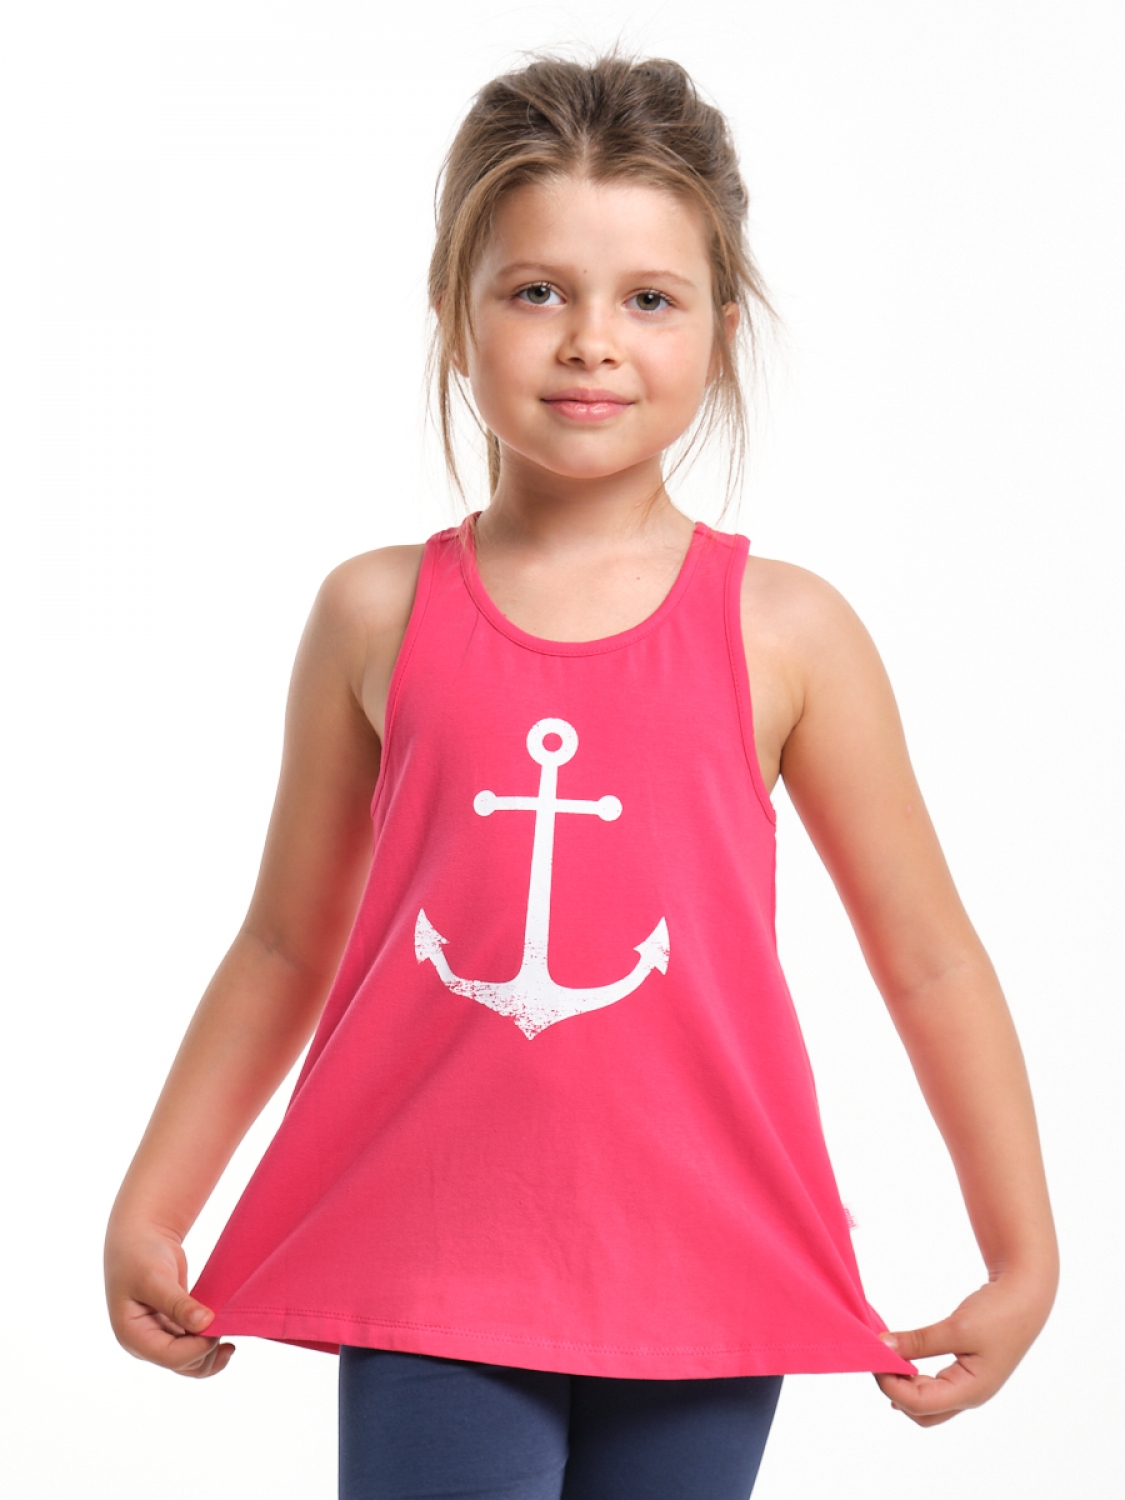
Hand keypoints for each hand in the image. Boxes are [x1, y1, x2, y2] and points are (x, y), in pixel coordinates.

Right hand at [105, 1221, 234, 1377]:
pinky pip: (192, 1346)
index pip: (170, 1357)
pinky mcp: (172, 1328)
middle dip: (206, 1350)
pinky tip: (224, 1330)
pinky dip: (209, 1343)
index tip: (216, 1324)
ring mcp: (159, 1337)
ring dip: (211, 1352)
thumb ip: (178, 1304)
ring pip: (190, 1361)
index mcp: (132, 1336)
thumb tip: (205, 1324)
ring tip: (230, 1331)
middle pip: (182, 1364)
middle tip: (226, 1323)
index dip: (198, 1346)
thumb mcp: (155, 1278)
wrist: (139, 1238)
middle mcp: (145, 1343)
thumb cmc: (139, 1255)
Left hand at [874, 1271, 1054, 1425]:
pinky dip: (914, 1378)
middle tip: (878, 1360)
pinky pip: (935, 1388)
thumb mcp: (956, 1327)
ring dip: (904, 1386)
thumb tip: (882, 1346)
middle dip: (895, 1391)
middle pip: (921, 1413)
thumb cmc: (998, 1314)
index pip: (919, 1404)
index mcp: (970, 1391)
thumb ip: (919, 1341)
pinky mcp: (967, 1374)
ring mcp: (969, 1387)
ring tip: (887, 1359)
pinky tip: (903, 1362)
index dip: (891, 1384)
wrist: (1026, 1297)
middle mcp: (970, 1396)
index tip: (873, 1357)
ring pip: (928, 1404)